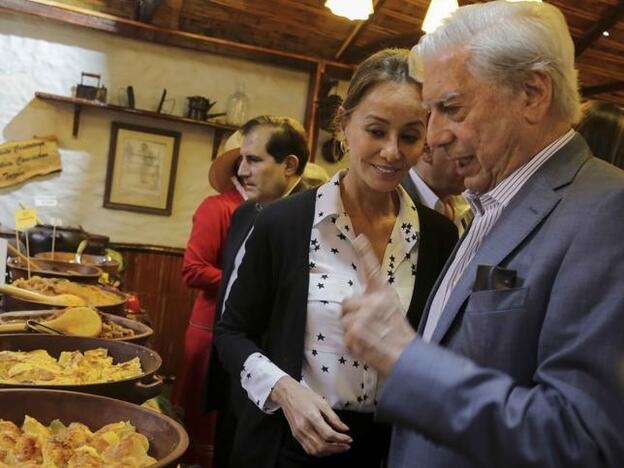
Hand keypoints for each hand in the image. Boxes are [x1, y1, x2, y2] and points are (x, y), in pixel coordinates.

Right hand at [270, 375, 351, 456]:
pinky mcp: (296, 436)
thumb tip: (344, 428)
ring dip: (329, 452)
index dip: (341, 439)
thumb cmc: (304, 396)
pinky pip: (309, 449)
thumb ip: (334, 417)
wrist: (288, 395)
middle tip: (346, 446)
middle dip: (337, 448)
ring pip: (315, 451)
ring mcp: (299, 434)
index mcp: (311, 417)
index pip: (328, 434)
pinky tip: (327, 448)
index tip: (349, 438)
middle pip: (322, 446)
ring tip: (339, 447)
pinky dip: (320, 452)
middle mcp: (304, 428)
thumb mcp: (322, 402)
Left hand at [341, 235, 416, 377]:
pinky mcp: (354, 331)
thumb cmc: (400, 336)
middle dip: (351, 315)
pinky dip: (352, 345)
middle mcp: (372, 301)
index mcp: (384, 294)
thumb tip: (355, 305)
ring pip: (344, 321)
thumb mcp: (392, 311)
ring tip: (368, 339)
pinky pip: (345, 337)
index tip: (358, 237)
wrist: (406, 357)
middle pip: (346, 303)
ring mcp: (361, 316)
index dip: (365, 252)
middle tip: (366, 327)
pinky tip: (366, 348)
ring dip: (351, 331)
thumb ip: (375, 304)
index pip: (372, 269)